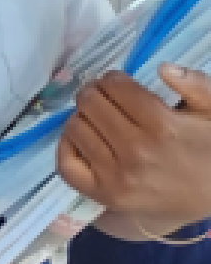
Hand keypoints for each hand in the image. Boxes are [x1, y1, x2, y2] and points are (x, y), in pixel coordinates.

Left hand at [58, 67, 210, 228]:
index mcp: (163, 126)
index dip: (113, 79)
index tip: (117, 83)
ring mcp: (117, 176)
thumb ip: (196, 85)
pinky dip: (66, 147)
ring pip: (75, 129)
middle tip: (102, 96)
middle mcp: (136, 151)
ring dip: (82, 117)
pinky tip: (80, 139)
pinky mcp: (106, 195)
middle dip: (94, 93)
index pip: (116, 87)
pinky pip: (67, 166)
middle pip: (90, 104)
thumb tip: (162, 68)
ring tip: (95, 118)